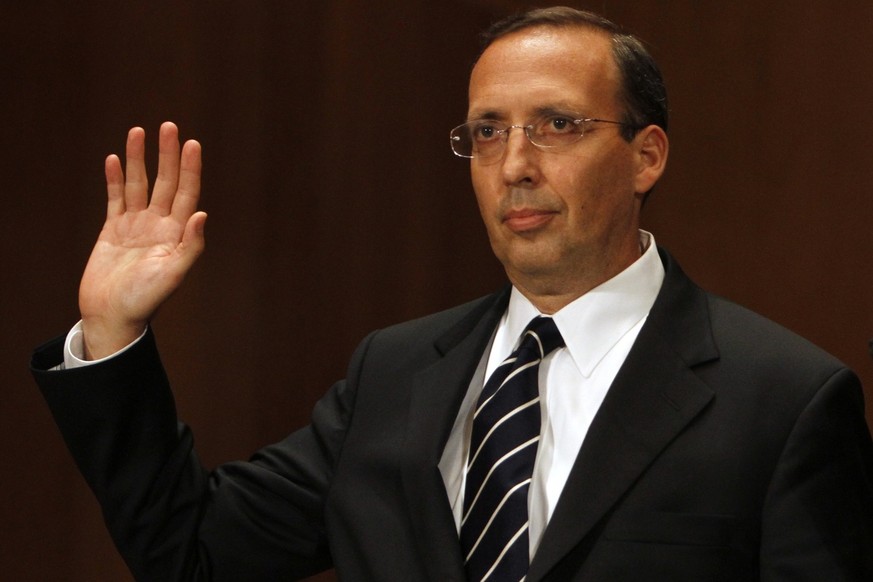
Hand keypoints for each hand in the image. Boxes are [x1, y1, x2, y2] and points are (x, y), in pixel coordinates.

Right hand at [79, 122, 206, 359]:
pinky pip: (115, 198)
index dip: (190, 168)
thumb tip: (203, 215)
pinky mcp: (113, 230)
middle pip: (165, 182)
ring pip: (139, 184)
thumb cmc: (145, 300)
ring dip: (138, 159)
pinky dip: (114, 179)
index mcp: (177, 234)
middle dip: (166, 155)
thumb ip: (190, 246)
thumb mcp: (173, 274)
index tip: (192, 143)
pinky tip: (114, 159)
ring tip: (137, 132)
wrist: (112, 316)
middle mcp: (159, 225)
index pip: (187, 193)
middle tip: (168, 126)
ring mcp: (135, 226)